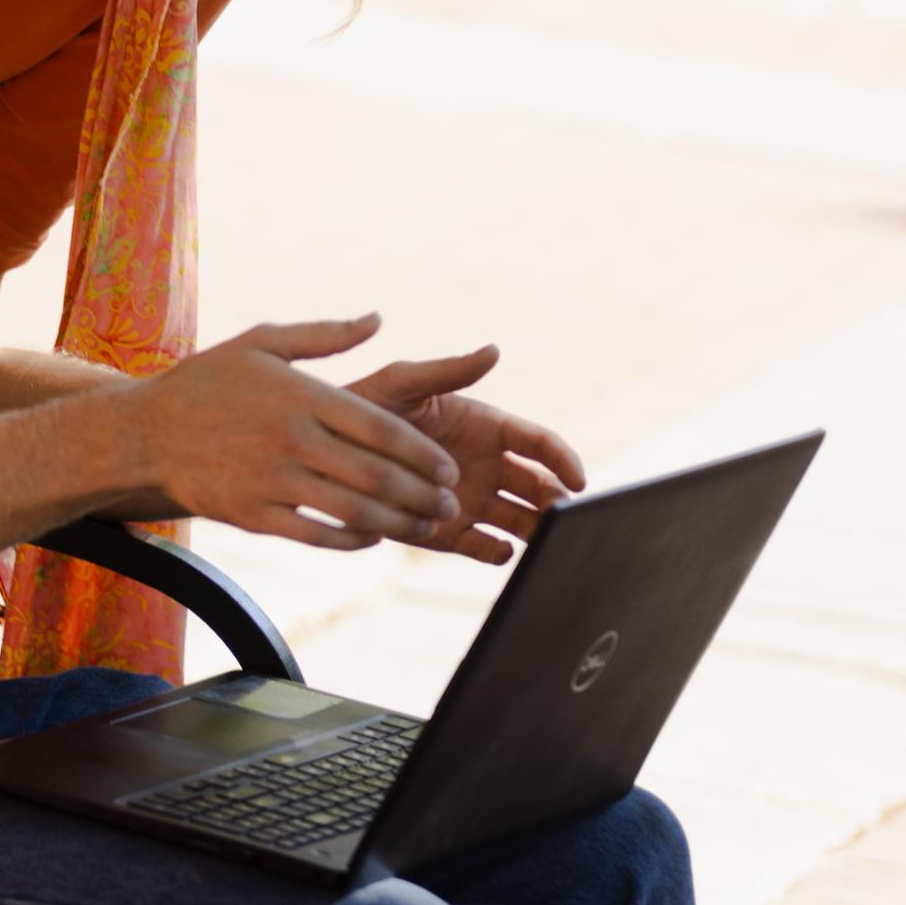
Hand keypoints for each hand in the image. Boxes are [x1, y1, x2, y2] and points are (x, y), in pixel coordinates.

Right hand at [116, 314, 460, 550]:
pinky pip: (317, 535)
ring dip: (400, 523)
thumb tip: (376, 319)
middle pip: (376, 475)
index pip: (381, 428)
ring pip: (354, 511)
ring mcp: (272, 480)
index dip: (422, 453)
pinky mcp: (254, 513)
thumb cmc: (206, 382)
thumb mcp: (261, 342)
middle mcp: (291, 439)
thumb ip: (324, 334)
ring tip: (426, 527)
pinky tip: (373, 538)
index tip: (448, 469)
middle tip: (450, 503)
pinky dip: (353, 541)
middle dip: (423, 495)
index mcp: (300, 395)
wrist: (143, 431)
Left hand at [347, 345, 585, 563]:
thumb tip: (493, 350)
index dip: (564, 461)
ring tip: (542, 540)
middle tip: (564, 517)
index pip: (540, 444)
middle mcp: (487, 467)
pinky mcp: (448, 532)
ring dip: (537, 532)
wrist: (325, 451)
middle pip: (539, 488)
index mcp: (488, 429)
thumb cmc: (365, 405)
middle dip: (556, 502)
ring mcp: (471, 501)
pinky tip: (500, 550)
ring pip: (520, 521)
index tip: (579, 481)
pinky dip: (499, 554)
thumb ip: (447, 372)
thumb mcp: (403, 382)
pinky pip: (485, 548)